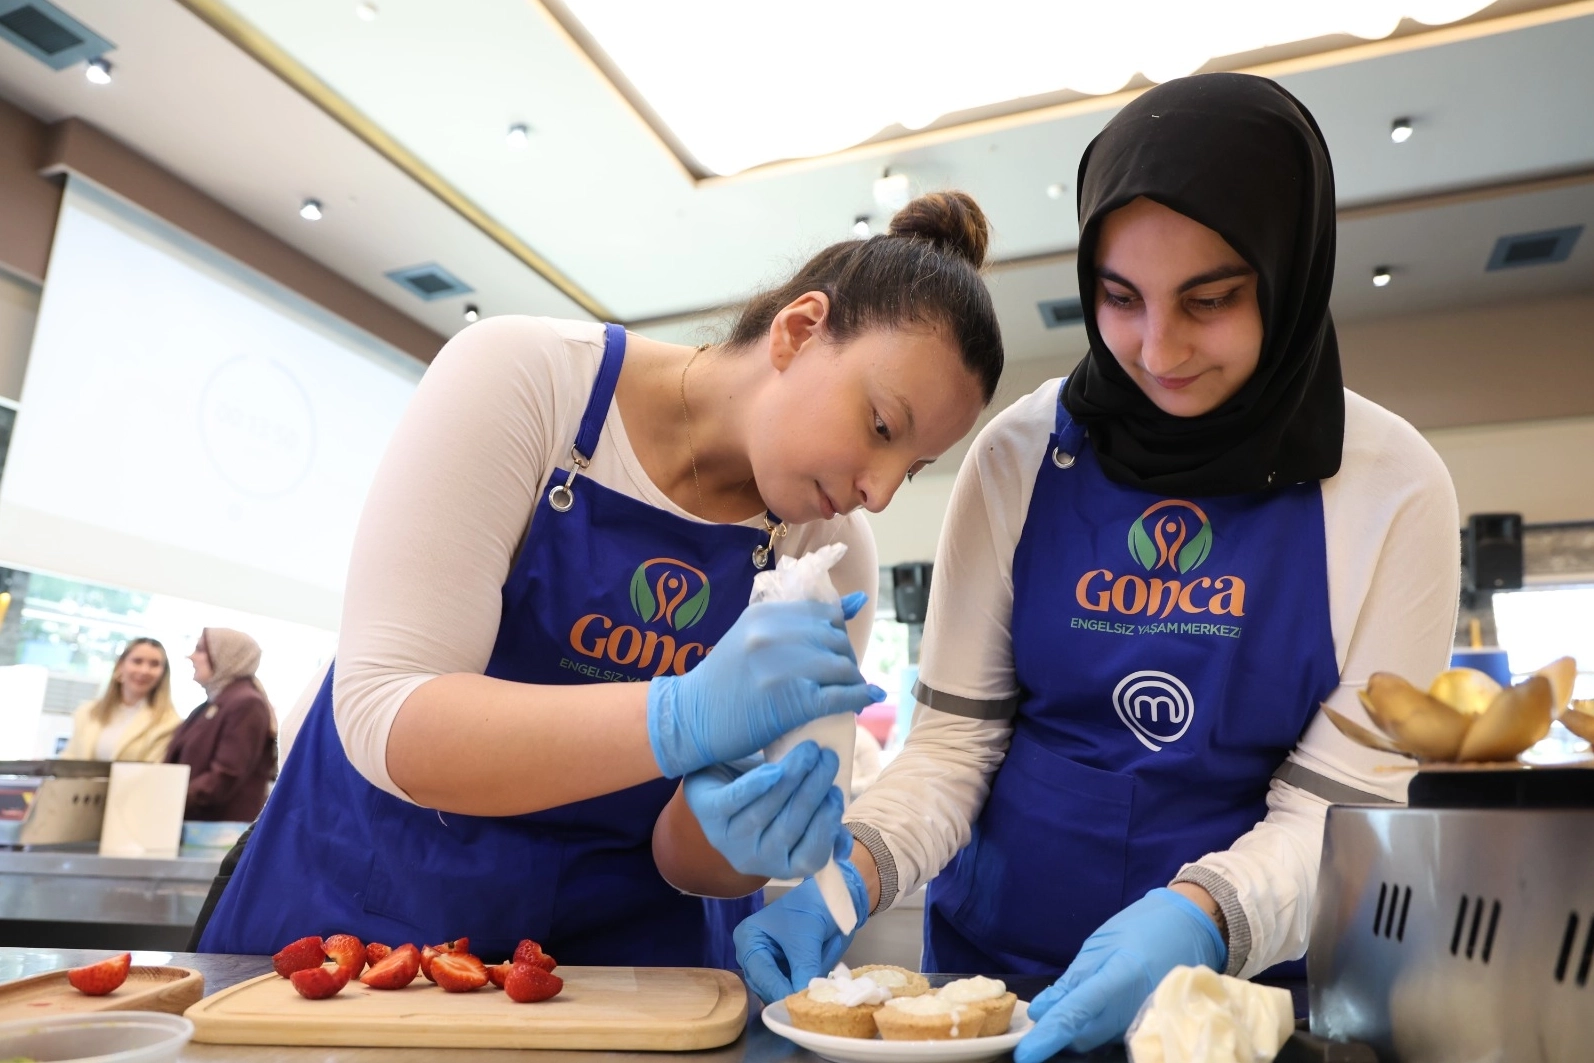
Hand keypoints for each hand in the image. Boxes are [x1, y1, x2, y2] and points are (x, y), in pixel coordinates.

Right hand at [647, 592, 881, 777]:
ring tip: (851, 690)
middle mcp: (773, 635)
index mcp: (765, 614)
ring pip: (843, 668)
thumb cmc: (723, 679)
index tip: (833, 652)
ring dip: (854, 681)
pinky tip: (868, 699)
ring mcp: (782, 668)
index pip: (825, 615)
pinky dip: (861, 697)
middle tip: (843, 677)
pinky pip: (841, 696)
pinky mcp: (791, 701)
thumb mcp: (753, 635)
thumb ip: (798, 620)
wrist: (688, 717)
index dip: (837, 635)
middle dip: (846, 660)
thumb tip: (859, 600)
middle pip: (837, 641)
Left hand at [685, 741, 848, 879]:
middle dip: (813, 789)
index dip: (825, 826)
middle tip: (828, 757)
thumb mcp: (797, 815)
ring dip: (792, 777)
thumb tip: (843, 849)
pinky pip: (733, 801)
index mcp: (780, 865)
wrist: (718, 774)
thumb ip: (822, 828)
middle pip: (789, 827)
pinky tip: (773, 770)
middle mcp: (752, 859)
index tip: (836, 793)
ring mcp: (726, 838)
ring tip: (809, 750)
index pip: (810, 858)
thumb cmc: (767, 797)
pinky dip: (755, 786)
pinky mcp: (706, 812)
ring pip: (764, 810)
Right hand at [735, 847, 869, 1002]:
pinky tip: (815, 998)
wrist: (834, 899)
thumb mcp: (808, 936)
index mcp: (749, 939)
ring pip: (777, 992)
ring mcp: (770, 965)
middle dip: (784, 996)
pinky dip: (802, 994)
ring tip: (811, 1005)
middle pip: (764, 986)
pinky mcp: (785, 971)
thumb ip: (804, 966)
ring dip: (794, 998)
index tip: (794, 1005)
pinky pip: (790, 989)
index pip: (760, 972)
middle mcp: (753, 955)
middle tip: (804, 1009)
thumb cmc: (814, 907)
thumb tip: (803, 995)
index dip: (777, 990)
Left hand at [1014, 888, 1226, 1061]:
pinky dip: (1094, 1027)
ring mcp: (1144, 1020)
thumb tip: (1041, 1010)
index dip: (1048, 1036)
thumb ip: (1073, 980)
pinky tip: (1089, 1011)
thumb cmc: (1141, 928)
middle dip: (1058, 1035)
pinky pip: (1112, 1034)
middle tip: (1040, 1020)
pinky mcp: (1147, 1025)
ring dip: (1075, 1031)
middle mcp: (1134, 1008)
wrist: (1189, 928)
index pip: (1076, 1014)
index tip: (1025, 1053)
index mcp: (1120, 978)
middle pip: (1084, 1037)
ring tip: (1065, 1008)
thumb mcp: (1101, 945)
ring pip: (1097, 1039)